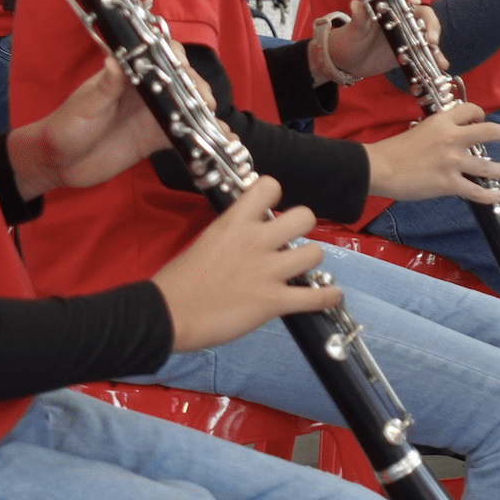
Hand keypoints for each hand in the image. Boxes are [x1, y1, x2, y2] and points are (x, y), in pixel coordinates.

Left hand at [8, 53, 211, 198]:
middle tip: (203, 103)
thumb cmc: (66, 127)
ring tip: (216, 126)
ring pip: (188, 107)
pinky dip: (202, 138)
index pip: (158, 55)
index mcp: (128, 73)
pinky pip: (185, 135)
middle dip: (197, 88)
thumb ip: (105, 86)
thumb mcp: (85, 106)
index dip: (175, 59)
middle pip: (182, 81)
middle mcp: (145, 90)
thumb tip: (115, 60)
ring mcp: (153, 114)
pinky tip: (218, 144)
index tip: (183, 70)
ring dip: (205, 113)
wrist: (57, 163)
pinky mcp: (156, 138)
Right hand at [151, 177, 340, 351]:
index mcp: (234, 222)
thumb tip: (244, 238)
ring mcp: (267, 271)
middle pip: (305, 217)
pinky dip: (327, 296)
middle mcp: (256, 240)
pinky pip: (316, 296)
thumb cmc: (179, 282)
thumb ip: (231, 235)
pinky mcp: (273, 301)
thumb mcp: (206, 242)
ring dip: (312, 263)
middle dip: (303, 228)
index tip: (272, 210)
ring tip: (304, 270)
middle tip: (292, 241)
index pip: (269, 186)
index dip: (276, 196)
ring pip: (316, 254)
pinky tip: (330, 295)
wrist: (170, 314)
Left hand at [324, 0, 445, 79]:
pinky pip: (425, 52)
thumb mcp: (353, 29)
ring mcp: (408, 34)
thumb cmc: (349, 39)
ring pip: (427, 33)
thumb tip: (356, 4)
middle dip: (431, 24)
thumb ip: (358, 18)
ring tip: (438, 57)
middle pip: (423, 13)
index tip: (413, 1)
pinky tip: (441, 65)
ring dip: (435, 43)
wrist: (348, 60)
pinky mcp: (411, 50)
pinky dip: (435, 57)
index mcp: (387, 5)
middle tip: (430, 38)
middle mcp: (401, 17)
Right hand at [366, 102, 499, 202]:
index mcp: (442, 121)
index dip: (480, 115)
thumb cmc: (393, 150)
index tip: (481, 122)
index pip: (470, 110)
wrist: (380, 168)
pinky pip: (477, 190)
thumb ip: (438, 132)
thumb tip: (450, 140)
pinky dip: (492, 195)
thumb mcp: (419, 129)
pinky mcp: (449, 183)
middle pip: (489, 131)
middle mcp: (452, 138)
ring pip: (488, 165)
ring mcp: (453, 161)